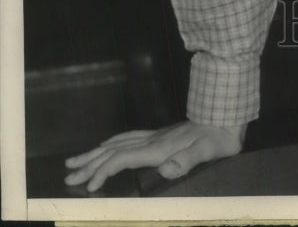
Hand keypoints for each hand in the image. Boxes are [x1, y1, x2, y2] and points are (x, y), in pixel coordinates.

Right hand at [64, 119, 246, 192]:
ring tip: (76, 160)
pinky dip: (111, 143)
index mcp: (159, 148)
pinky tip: (106, 145)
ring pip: (117, 143)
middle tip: (68, 174)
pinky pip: (127, 137)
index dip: (103, 172)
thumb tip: (164, 170)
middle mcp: (152, 140)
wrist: (227, 114)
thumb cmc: (218, 137)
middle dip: (89, 163)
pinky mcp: (160, 134)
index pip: (122, 159)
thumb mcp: (207, 151)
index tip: (88, 187)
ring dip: (95, 153)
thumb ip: (186, 160)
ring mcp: (155, 135)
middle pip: (113, 151)